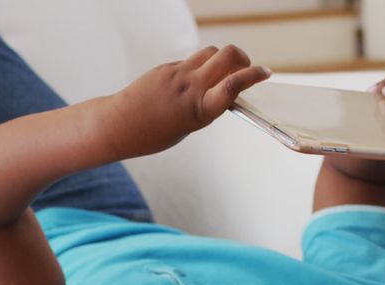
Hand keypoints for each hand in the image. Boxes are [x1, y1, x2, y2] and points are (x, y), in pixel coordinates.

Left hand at [99, 45, 270, 159]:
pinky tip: (191, 82)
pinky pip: (191, 60)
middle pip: (227, 55)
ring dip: (222, 58)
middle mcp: (191, 87)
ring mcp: (178, 74)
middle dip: (243, 58)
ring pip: (210, 52)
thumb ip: (207, 105)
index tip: (265, 73)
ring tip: (220, 73)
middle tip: (244, 67)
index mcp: (200, 110)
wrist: (119, 125)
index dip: (253, 75)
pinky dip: (200, 66)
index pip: (233, 85)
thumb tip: (223, 88)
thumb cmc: (155, 133)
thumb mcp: (190, 125)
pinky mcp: (166, 68)